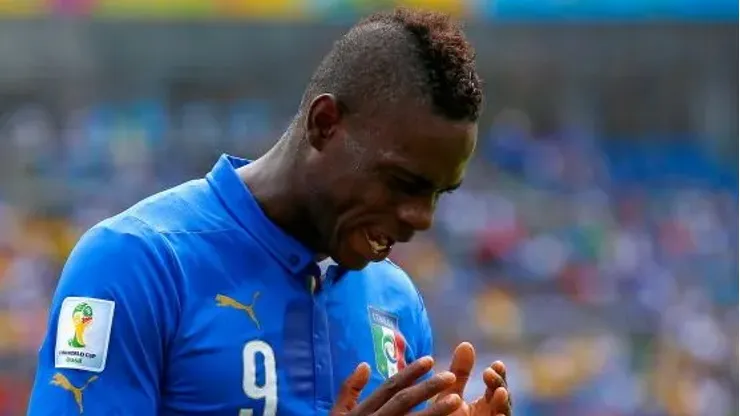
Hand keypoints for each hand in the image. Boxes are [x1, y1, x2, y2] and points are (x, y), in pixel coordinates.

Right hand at [331, 356, 463, 415]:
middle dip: (428, 388)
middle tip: (450, 376)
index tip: (430, 360)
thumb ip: (349, 390)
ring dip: (436, 411)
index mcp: (363, 411)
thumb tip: (364, 364)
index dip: (411, 373)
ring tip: (457, 400)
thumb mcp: (337, 414)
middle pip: (404, 401)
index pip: (390, 387)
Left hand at [435, 342, 512, 415]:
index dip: (499, 376)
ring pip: (504, 415)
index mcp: (487, 405)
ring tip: (499, 392)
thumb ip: (460, 373)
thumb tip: (466, 344)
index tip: (496, 364)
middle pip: (504, 401)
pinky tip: (497, 415)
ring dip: (503, 404)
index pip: (498, 387)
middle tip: (489, 373)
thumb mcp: (451, 393)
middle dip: (500, 386)